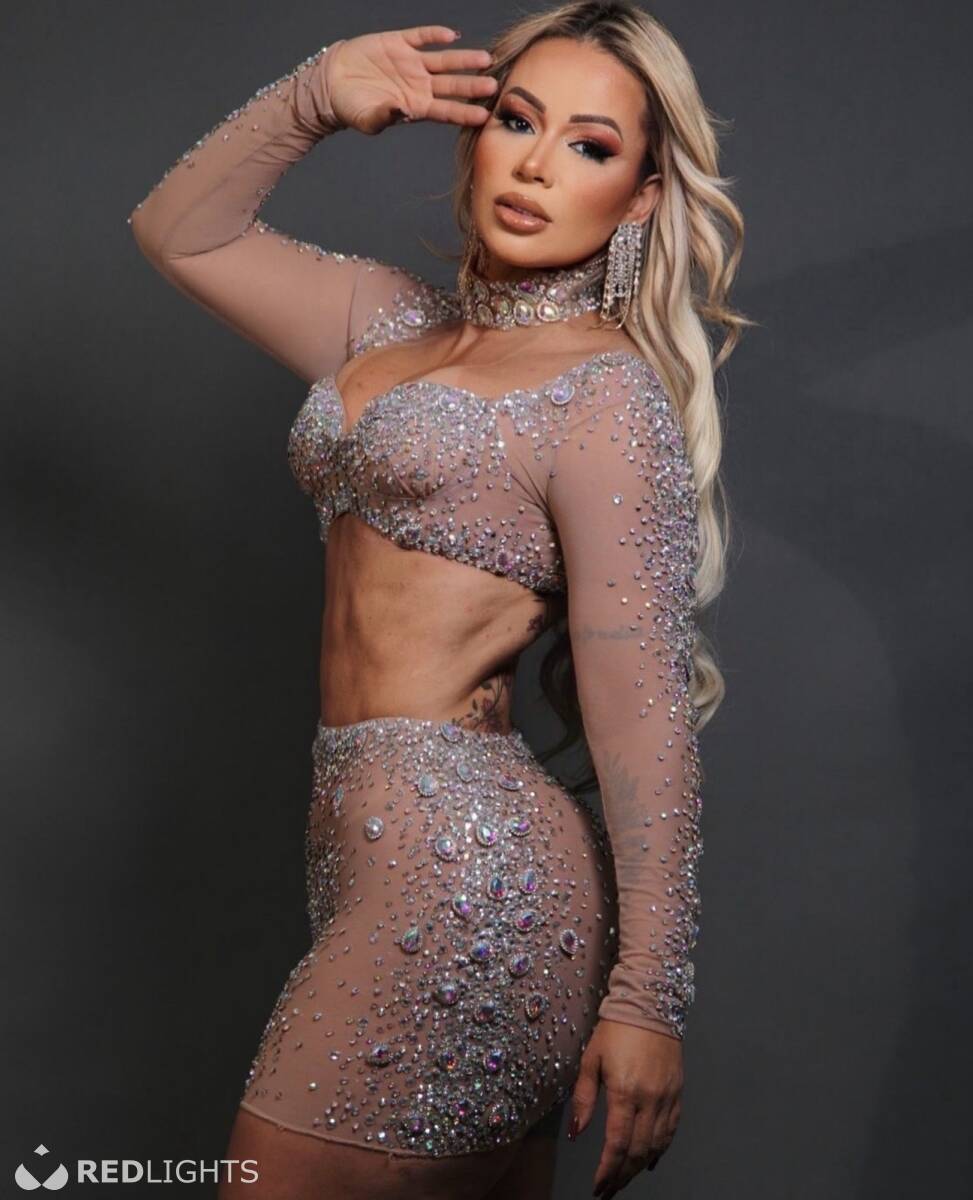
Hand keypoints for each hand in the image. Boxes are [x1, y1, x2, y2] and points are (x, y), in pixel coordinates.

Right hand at [326, 25, 497, 135]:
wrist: (332, 83)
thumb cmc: (351, 108)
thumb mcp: (368, 119)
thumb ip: (386, 117)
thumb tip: (405, 111)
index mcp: (415, 106)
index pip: (446, 111)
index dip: (464, 112)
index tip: (484, 116)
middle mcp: (419, 85)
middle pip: (452, 85)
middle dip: (472, 85)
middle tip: (494, 86)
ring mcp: (411, 63)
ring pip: (444, 61)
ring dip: (464, 59)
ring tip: (485, 59)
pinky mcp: (399, 43)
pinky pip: (421, 37)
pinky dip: (435, 35)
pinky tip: (451, 35)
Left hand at [570, 1019, 683, 1197]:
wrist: (649, 1004)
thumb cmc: (614, 1030)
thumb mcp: (591, 1058)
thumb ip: (584, 1098)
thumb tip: (577, 1133)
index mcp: (625, 1091)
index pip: (617, 1144)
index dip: (607, 1170)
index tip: (598, 1187)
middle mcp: (650, 1099)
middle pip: (637, 1151)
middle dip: (622, 1176)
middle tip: (608, 1190)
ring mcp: (667, 1097)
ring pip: (656, 1145)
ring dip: (639, 1168)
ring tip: (623, 1179)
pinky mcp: (678, 1093)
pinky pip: (671, 1131)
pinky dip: (659, 1150)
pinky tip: (647, 1160)